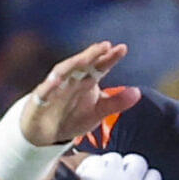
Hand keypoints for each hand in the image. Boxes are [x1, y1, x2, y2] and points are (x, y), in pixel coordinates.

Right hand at [21, 42, 140, 146]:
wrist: (45, 133)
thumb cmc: (72, 117)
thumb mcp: (98, 112)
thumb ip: (117, 102)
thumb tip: (138, 92)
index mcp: (86, 80)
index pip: (100, 66)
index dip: (110, 58)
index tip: (122, 48)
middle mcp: (71, 80)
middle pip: (82, 64)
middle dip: (92, 54)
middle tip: (105, 46)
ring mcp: (55, 88)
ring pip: (63, 72)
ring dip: (73, 64)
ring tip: (86, 58)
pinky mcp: (40, 99)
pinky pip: (44, 90)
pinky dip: (50, 85)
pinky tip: (56, 80)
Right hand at [50, 152, 165, 179]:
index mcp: (93, 172)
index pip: (93, 160)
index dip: (93, 167)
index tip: (91, 175)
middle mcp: (114, 171)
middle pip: (115, 157)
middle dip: (114, 165)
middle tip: (112, 176)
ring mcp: (131, 179)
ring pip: (136, 161)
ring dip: (134, 167)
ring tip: (132, 175)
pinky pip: (154, 176)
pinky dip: (152, 179)